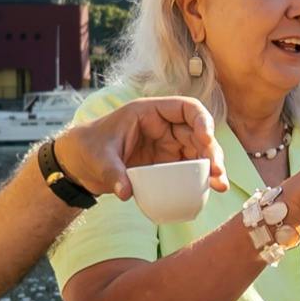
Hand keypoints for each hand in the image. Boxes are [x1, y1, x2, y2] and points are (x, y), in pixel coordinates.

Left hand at [59, 95, 223, 199]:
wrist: (80, 164)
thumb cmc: (88, 149)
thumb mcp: (98, 159)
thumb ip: (113, 174)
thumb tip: (126, 193)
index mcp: (149, 113)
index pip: (185, 108)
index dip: (201, 120)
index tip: (206, 138)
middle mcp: (163, 127)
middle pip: (198, 133)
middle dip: (212, 150)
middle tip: (218, 172)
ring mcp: (167, 146)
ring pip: (198, 152)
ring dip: (212, 166)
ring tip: (219, 185)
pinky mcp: (166, 165)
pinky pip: (189, 168)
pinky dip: (201, 178)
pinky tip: (210, 191)